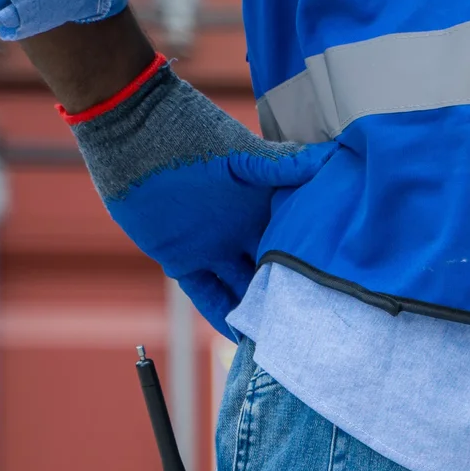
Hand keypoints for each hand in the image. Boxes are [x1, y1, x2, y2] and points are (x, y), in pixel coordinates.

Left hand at [68, 60, 335, 334]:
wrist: (130, 129)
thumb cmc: (188, 130)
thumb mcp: (244, 153)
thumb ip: (290, 163)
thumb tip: (339, 157)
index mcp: (265, 207)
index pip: (297, 246)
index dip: (315, 268)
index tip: (339, 293)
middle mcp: (243, 231)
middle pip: (274, 273)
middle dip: (290, 298)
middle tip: (313, 328)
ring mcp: (213, 247)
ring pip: (243, 288)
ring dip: (258, 312)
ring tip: (280, 341)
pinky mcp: (181, 258)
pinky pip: (206, 293)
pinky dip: (222, 314)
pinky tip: (239, 335)